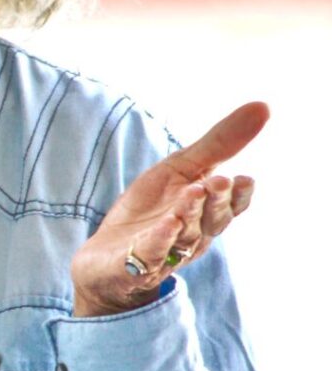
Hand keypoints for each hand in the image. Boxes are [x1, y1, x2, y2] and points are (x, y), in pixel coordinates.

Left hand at [70, 102, 268, 317]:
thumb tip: (264, 106)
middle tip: (219, 180)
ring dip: (189, 213)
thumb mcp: (180, 169)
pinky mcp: (134, 264)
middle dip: (215, 200)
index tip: (246, 178)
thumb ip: (219, 144)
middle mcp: (191, 235)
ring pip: (183, 235)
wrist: (106, 258)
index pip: (230, 206)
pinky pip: (150, 253)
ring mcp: (164, 252)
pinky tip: (164, 224)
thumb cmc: (150, 210)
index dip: (239, 195)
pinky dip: (158, 240)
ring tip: (192, 192)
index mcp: (205, 213)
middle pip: (210, 219)